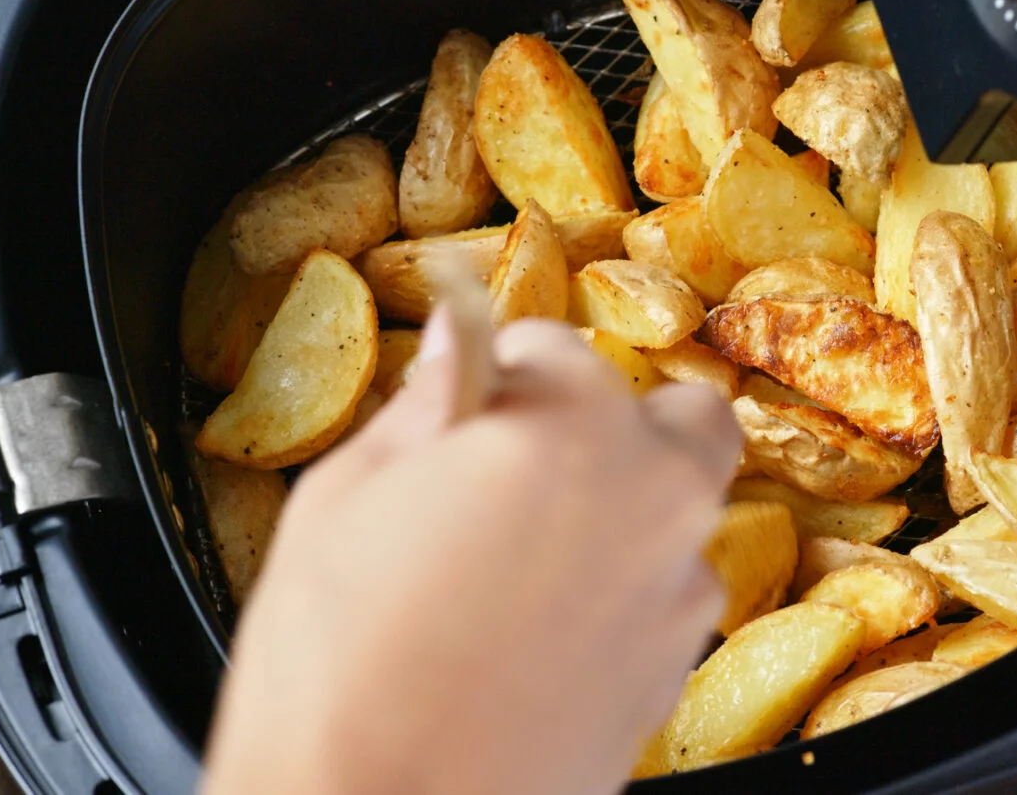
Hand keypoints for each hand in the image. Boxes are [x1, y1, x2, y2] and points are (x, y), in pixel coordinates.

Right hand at [201, 312, 738, 794]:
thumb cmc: (339, 673)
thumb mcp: (343, 500)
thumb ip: (423, 409)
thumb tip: (455, 356)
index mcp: (573, 427)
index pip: (553, 344)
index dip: (497, 369)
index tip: (464, 403)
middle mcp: (653, 497)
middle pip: (677, 418)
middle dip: (611, 423)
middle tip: (523, 463)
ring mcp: (676, 592)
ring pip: (675, 514)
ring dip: (618, 513)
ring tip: (513, 567)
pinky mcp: (676, 672)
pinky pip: (661, 597)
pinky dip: (617, 594)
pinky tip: (531, 632)